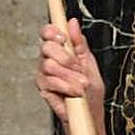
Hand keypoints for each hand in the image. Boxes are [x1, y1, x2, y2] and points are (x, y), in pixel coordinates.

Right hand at [35, 17, 105, 134]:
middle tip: (79, 68)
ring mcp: (44, 73)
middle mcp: (49, 59)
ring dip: (69, 75)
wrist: (91, 112)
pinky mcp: (43, 87)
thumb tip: (72, 23)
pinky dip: (66, 86)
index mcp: (60, 50)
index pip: (48, 32)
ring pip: (49, 65)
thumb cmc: (90, 89)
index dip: (52, 31)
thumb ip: (80, 43)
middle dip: (66, 58)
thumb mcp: (89, 63)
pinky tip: (75, 92)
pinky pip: (50, 81)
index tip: (63, 38)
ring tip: (81, 84)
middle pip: (47, 47)